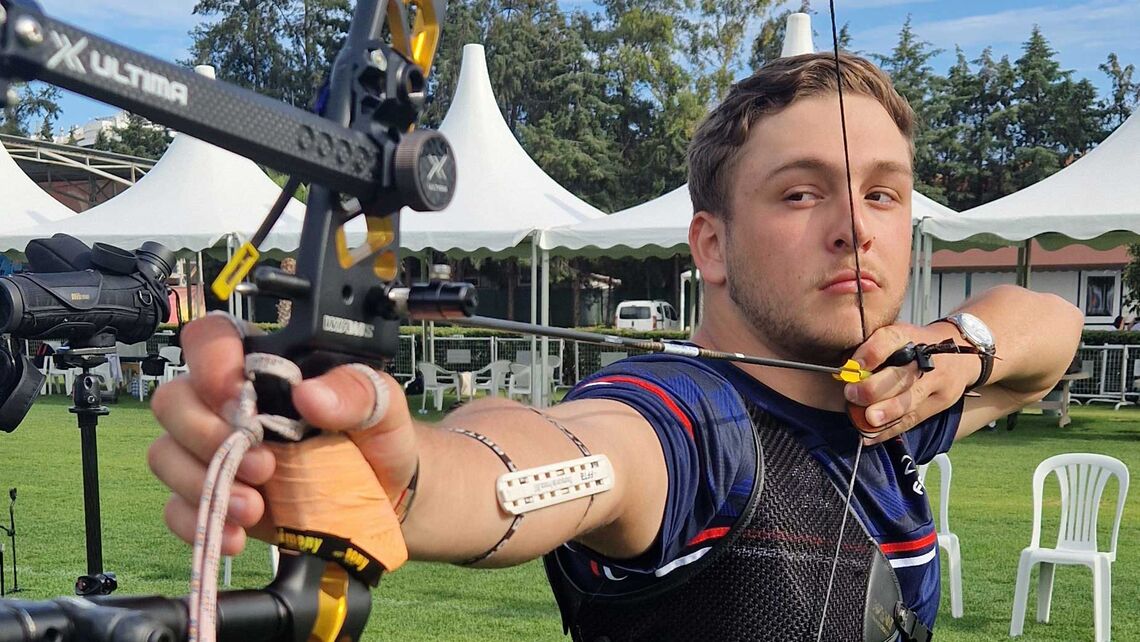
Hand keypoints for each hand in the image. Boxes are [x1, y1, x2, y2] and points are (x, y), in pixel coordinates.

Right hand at [147, 315, 417, 554]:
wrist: (386, 498)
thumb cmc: (377, 438)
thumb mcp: (383, 406)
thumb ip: (356, 390)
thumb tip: (310, 394)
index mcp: (265, 368)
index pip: (209, 338)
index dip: (209, 359)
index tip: (238, 394)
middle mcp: (227, 405)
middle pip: (173, 401)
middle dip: (207, 435)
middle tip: (262, 465)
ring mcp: (215, 453)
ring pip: (166, 454)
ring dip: (203, 483)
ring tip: (255, 507)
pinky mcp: (214, 498)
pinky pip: (177, 507)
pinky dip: (199, 523)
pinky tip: (237, 534)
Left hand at [843, 322, 979, 443]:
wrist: (961, 353)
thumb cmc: (916, 345)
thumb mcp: (897, 334)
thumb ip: (871, 349)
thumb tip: (843, 371)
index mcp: (908, 336)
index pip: (890, 340)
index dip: (870, 353)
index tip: (852, 366)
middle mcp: (924, 358)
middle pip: (901, 375)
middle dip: (874, 388)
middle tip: (852, 395)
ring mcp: (936, 382)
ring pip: (910, 400)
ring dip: (886, 412)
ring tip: (867, 420)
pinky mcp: (939, 402)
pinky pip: (912, 419)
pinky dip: (890, 430)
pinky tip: (871, 436)